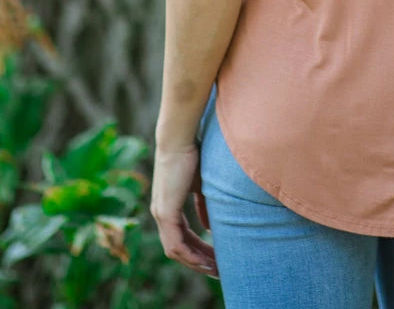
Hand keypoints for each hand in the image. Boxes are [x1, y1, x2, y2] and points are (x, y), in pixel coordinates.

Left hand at [150, 141, 218, 278]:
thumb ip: (204, 206)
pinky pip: (175, 244)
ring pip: (176, 250)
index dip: (198, 249)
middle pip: (178, 248)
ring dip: (195, 262)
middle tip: (217, 270)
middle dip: (198, 261)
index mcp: (168, 206)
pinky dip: (190, 255)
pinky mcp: (165, 212)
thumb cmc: (192, 154)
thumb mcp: (201, 185)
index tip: (215, 257)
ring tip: (215, 269)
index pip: (182, 237)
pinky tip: (205, 261)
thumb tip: (209, 227)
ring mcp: (161, 214)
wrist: (179, 139)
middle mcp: (161, 213)